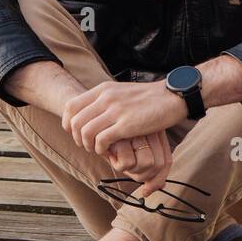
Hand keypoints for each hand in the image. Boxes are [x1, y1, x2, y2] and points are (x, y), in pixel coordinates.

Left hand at [62, 80, 186, 157]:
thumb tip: (92, 111)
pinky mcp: (126, 125)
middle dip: (77, 138)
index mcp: (103, 89)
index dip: (69, 123)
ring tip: (99, 149)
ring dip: (88, 145)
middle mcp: (106, 98)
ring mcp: (115, 111)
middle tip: (88, 145)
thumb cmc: (150, 98)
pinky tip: (110, 151)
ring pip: (85, 132)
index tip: (77, 133)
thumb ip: (106, 99)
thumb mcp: (122, 92)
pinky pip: (101, 140)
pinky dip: (101, 149)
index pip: (71, 106)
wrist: (172, 97)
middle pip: (75, 121)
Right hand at [106, 133, 173, 199]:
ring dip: (129, 168)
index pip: (166, 162)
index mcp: (156, 134)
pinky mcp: (124, 135)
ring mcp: (139, 132)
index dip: (158, 180)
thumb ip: (146, 170)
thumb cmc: (113, 143)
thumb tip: (153, 189)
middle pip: (158, 166)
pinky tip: (110, 153)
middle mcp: (151, 131)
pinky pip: (128, 163)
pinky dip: (117, 162)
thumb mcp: (131, 156)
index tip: (146, 191)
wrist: (91, 124)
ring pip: (146, 164)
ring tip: (118, 158)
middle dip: (141, 174)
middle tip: (126, 167)